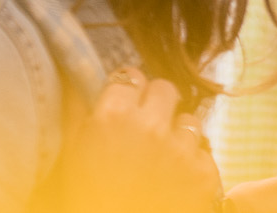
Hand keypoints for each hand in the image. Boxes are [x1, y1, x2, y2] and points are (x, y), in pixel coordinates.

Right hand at [63, 68, 223, 212]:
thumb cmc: (87, 202)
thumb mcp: (72, 158)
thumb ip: (78, 115)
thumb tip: (76, 79)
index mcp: (111, 118)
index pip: (130, 77)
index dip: (128, 92)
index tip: (127, 104)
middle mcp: (149, 126)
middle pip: (165, 89)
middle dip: (156, 105)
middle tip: (146, 129)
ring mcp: (180, 149)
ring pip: (189, 120)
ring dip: (177, 136)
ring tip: (159, 164)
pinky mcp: (203, 172)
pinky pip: (203, 153)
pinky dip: (192, 166)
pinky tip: (173, 185)